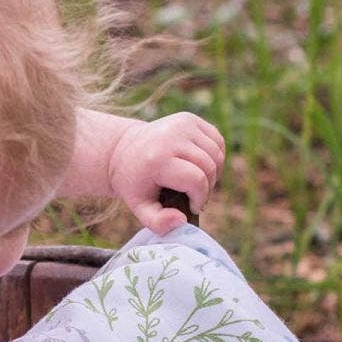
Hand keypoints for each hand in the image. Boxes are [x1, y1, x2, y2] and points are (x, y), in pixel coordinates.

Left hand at [107, 113, 225, 233]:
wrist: (123, 151)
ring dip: (213, 173)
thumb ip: (158, 223)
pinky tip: (200, 166)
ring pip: (217, 155)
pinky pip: (217, 141)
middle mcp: (171, 137)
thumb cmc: (135, 184)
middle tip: (196, 196)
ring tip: (197, 183)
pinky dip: (215, 157)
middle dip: (207, 187)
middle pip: (209, 167)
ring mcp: (182, 124)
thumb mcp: (140, 208)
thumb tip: (182, 220)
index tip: (193, 206)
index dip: (200, 197)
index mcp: (158, 159)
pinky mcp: (190, 118)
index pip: (196, 180)